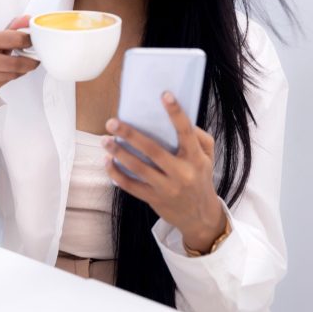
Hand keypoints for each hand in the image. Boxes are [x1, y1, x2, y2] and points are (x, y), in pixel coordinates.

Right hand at [0, 15, 39, 117]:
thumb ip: (12, 29)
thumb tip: (28, 18)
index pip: (14, 39)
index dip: (29, 41)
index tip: (35, 42)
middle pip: (15, 62)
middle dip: (30, 61)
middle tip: (36, 59)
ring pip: (12, 74)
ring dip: (23, 70)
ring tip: (23, 65)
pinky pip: (6, 82)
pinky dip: (14, 77)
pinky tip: (10, 72)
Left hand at [102, 92, 226, 252]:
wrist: (200, 216)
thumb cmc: (200, 177)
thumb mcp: (208, 157)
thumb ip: (199, 137)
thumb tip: (180, 118)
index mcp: (196, 158)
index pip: (186, 132)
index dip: (176, 112)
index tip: (164, 95)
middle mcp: (181, 173)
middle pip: (153, 150)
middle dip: (130, 135)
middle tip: (112, 122)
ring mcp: (167, 188)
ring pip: (138, 168)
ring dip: (119, 153)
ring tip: (105, 140)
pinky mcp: (154, 199)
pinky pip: (131, 186)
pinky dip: (117, 174)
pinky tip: (107, 161)